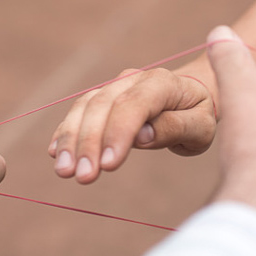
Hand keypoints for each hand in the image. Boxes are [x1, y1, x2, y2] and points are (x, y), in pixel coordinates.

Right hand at [48, 67, 216, 183]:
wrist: (192, 94)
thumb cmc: (198, 116)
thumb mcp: (199, 128)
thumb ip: (174, 128)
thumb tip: (141, 136)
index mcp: (164, 83)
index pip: (136, 104)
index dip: (119, 132)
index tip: (108, 165)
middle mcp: (134, 79)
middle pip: (104, 105)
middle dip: (90, 142)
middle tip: (83, 177)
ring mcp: (114, 86)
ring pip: (86, 107)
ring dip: (71, 139)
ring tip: (64, 171)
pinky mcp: (101, 98)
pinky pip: (79, 111)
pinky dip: (66, 132)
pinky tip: (55, 153)